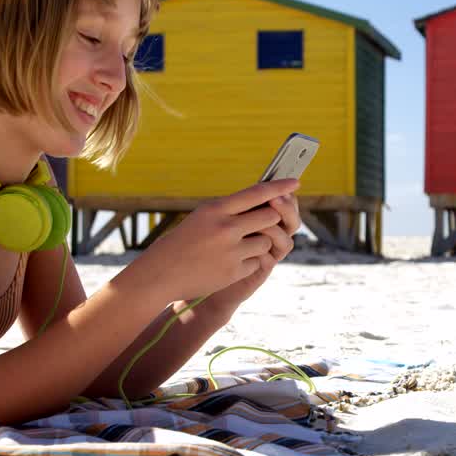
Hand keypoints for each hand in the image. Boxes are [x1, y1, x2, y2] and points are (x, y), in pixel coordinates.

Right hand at [122, 179, 299, 301]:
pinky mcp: (234, 272)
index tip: (296, 182)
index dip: (279, 186)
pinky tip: (227, 264)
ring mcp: (231, 251)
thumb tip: (264, 202)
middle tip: (262, 223)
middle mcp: (226, 228)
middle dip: (270, 220)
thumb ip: (230, 210)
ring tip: (234, 248)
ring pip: (266, 241)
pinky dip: (247, 263)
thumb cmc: (181, 242)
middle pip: (270, 216)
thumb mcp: (202, 218)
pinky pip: (256, 262)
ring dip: (257, 244)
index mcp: (216, 209)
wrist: (160, 274)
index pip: (257, 193)